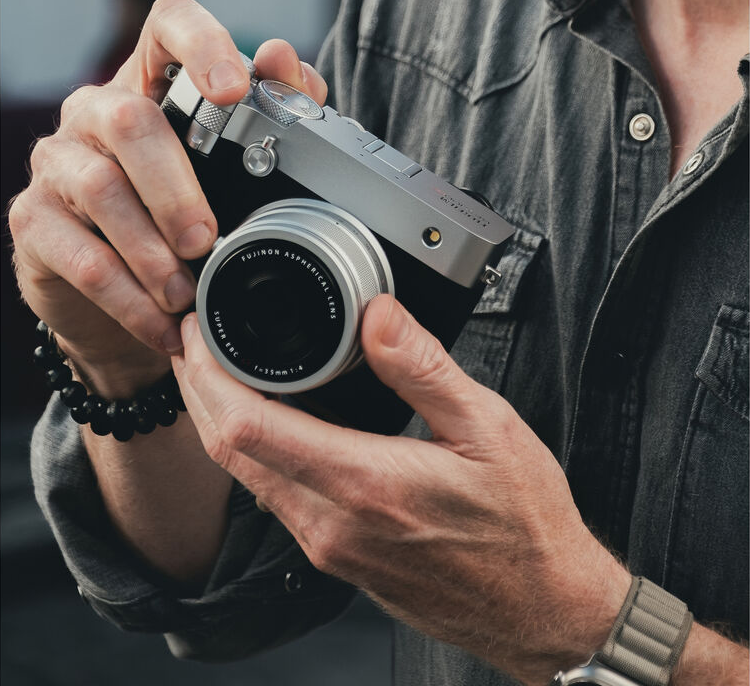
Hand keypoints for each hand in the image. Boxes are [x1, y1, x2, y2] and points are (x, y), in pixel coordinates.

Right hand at [9, 0, 326, 393]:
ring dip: (152, 251)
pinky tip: (162, 325)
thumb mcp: (234, 167)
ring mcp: (57, 161)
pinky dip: (128, 298)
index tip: (234, 89)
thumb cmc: (184, 214)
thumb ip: (271, 113)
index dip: (201, 43)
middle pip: (131, 120)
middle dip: (177, 187)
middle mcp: (96, 110)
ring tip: (186, 292)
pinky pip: (80, 256)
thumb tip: (285, 60)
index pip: (168, 23)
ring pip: (100, 188)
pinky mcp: (33, 219)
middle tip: (208, 239)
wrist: (119, 296)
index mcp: (153, 82)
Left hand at [173, 293, 630, 685]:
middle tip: (195, 339)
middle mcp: (332, 525)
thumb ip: (423, 367)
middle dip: (199, 391)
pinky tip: (266, 419)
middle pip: (230, 453)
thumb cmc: (524, 525)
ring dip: (220, 421)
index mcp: (365, 485)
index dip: (209, 377)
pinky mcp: (336, 556)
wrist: (542, 609)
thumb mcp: (488, 427)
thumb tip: (377, 314)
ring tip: (220, 369)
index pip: (249, 430)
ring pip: (245, 478)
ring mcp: (329, 547)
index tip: (200, 333)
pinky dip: (252, 451)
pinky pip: (273, 497)